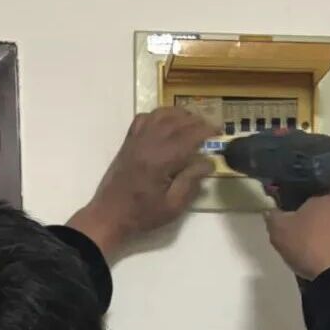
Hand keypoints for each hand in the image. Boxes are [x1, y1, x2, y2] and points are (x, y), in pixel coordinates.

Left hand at [69, 108, 217, 257]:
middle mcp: (148, 144)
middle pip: (177, 121)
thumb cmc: (142, 215)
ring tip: (193, 122)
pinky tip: (166, 123)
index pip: (189, 136)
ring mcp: (136, 140)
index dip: (207, 130)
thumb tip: (208, 162)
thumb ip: (191, 182)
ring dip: (180, 114)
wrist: (109, 215)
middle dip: (197, 120)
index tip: (220, 131)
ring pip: (160, 114)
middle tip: (211, 127)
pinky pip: (144, 118)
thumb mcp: (173, 206)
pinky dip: (158, 115)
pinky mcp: (128, 142)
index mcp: (161, 160)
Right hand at [265, 184, 329, 279]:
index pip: (327, 179)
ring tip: (317, 246)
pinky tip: (329, 258)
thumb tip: (272, 211)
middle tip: (305, 224)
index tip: (300, 199)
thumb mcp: (280, 230)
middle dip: (324, 210)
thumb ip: (274, 216)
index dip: (313, 187)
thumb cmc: (311, 245)